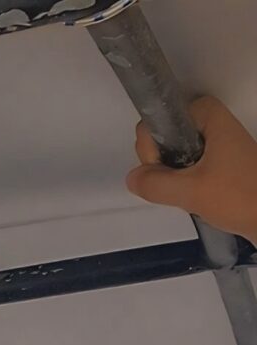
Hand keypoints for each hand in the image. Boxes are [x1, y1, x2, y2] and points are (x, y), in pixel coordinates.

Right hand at [128, 96, 256, 242]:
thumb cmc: (243, 196)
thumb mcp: (191, 192)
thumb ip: (154, 184)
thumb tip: (134, 178)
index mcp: (213, 120)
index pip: (166, 114)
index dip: (154, 139)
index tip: (160, 164)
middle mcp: (217, 127)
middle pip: (169, 132)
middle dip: (160, 158)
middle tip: (172, 179)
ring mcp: (220, 147)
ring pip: (177, 151)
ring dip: (171, 172)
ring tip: (184, 191)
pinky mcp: (223, 164)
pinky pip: (189, 164)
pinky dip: (182, 180)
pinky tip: (190, 196)